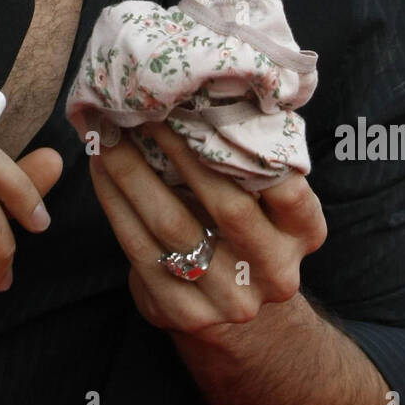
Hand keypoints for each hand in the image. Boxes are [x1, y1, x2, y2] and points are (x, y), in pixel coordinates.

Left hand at [89, 121, 326, 343]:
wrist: (231, 306)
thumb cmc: (245, 229)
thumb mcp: (268, 201)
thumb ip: (252, 160)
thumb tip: (208, 90)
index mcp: (304, 233)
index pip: (286, 188)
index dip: (246, 147)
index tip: (203, 107)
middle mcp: (275, 271)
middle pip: (225, 206)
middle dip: (179, 151)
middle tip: (144, 111)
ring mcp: (231, 299)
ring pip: (173, 226)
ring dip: (134, 174)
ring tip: (110, 136)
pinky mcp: (184, 313)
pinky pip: (140, 251)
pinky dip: (116, 205)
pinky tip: (101, 172)